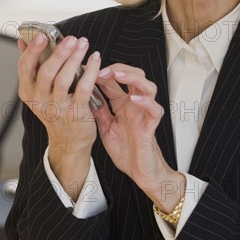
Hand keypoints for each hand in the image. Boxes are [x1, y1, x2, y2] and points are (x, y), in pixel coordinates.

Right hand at [17, 33, 101, 199]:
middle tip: (70, 38)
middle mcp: (39, 100)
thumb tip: (23, 40)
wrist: (69, 141)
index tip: (41, 34)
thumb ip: (32, 64)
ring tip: (82, 44)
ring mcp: (57, 108)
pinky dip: (90, 71)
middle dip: (58, 52)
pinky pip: (83, 88)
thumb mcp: (38, 90)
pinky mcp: (76, 113)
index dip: (32, 50)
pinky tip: (95, 59)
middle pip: (45, 72)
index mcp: (28, 92)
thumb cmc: (55, 110)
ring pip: (63, 79)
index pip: (24, 67)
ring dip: (74, 58)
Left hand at [93, 64, 184, 210]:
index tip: (88, 67)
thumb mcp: (105, 127)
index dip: (103, 71)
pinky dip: (145, 102)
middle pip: (135, 76)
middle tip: (101, 69)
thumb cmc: (125, 150)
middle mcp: (135, 105)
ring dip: (133, 78)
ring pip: (148, 86)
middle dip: (119, 68)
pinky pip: (154, 110)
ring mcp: (144, 114)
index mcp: (123, 104)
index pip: (116, 80)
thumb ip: (98, 110)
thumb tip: (84, 93)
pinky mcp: (151, 126)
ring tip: (117, 75)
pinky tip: (133, 99)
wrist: (139, 172)